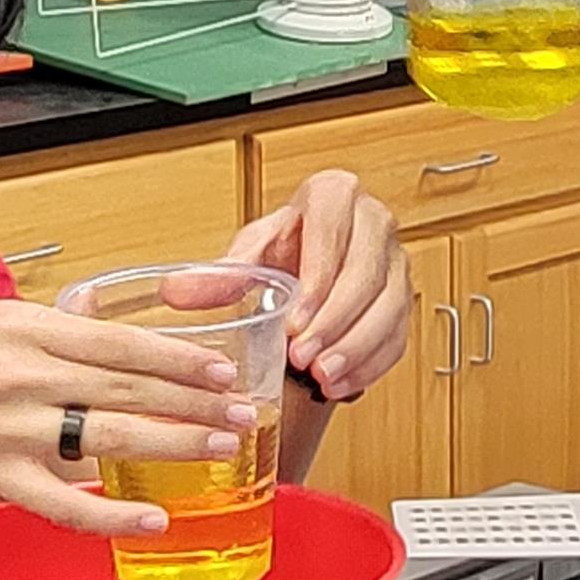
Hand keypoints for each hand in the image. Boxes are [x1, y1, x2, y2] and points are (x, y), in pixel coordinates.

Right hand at [0, 299, 259, 534]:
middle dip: (196, 400)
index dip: (178, 356)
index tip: (222, 367)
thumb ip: (48, 324)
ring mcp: (8, 430)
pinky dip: (112, 512)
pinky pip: (65, 502)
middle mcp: (20, 375)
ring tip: (221, 449)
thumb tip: (100, 312)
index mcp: (22, 328)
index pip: (118, 341)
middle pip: (128, 388)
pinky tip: (153, 517)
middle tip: (244, 410)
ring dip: (175, 444)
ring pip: (110, 437)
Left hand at [222, 170, 408, 401]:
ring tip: (323, 377)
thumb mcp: (247, 256)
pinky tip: (341, 384)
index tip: (294, 322)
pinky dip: (370, 365)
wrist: (308, 266)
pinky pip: (398, 335)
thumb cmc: (283, 251)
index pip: (334, 230)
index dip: (318, 279)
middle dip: (336, 323)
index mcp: (335, 195)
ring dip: (356, 349)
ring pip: (389, 307)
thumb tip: (175, 291)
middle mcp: (374, 222)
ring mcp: (395, 262)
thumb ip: (216, 276)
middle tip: (304, 359)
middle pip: (367, 274)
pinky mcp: (403, 300)